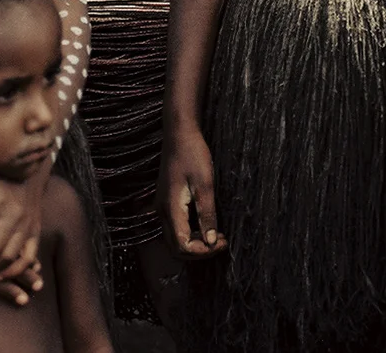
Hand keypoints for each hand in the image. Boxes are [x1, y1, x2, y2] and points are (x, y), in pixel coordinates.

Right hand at [160, 124, 224, 256]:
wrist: (180, 133)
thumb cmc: (193, 155)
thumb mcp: (205, 185)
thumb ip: (207, 215)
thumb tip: (211, 242)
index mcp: (171, 209)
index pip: (183, 246)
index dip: (203, 251)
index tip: (223, 242)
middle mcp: (162, 211)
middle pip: (176, 247)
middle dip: (199, 252)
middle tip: (220, 243)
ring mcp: (162, 206)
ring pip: (175, 239)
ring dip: (195, 243)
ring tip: (216, 235)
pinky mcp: (167, 200)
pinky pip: (176, 227)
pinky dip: (190, 233)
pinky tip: (206, 224)